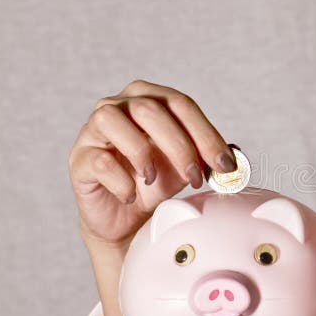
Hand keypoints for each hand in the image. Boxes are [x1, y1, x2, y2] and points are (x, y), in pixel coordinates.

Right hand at [68, 79, 236, 253]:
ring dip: (144, 153)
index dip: (206, 134)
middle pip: (151, 109)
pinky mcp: (80, 157)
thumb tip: (235, 154)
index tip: (225, 164)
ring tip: (155, 180)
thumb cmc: (158, 182)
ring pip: (114, 120)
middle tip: (196, 177)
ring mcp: (94, 129)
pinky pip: (99, 161)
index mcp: (150, 98)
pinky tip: (132, 194)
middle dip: (181, 146)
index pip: (181, 104)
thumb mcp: (191, 166)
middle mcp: (119, 105)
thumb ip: (211, 155)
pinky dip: (122, 181)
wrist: (127, 217)